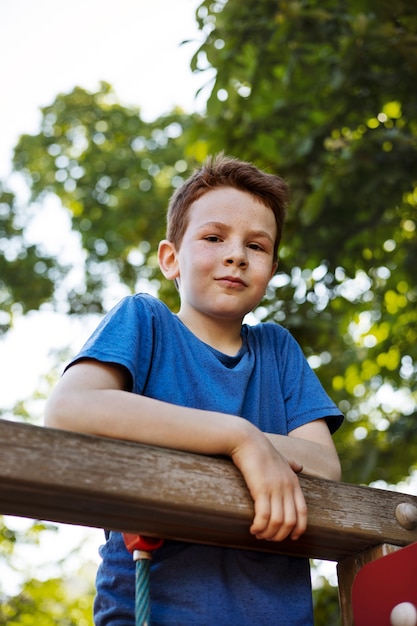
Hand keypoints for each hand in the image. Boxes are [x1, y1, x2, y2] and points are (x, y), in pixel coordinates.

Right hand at [230, 426, 306, 541]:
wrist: (246, 440)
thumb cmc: (261, 448)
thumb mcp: (281, 457)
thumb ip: (291, 463)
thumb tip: (300, 466)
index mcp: (294, 482)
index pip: (303, 512)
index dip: (299, 528)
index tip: (292, 537)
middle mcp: (287, 487)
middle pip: (290, 522)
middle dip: (280, 535)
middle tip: (268, 538)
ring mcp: (275, 488)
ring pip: (278, 522)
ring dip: (268, 533)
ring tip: (258, 534)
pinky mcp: (261, 489)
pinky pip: (264, 516)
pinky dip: (260, 527)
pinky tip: (253, 528)